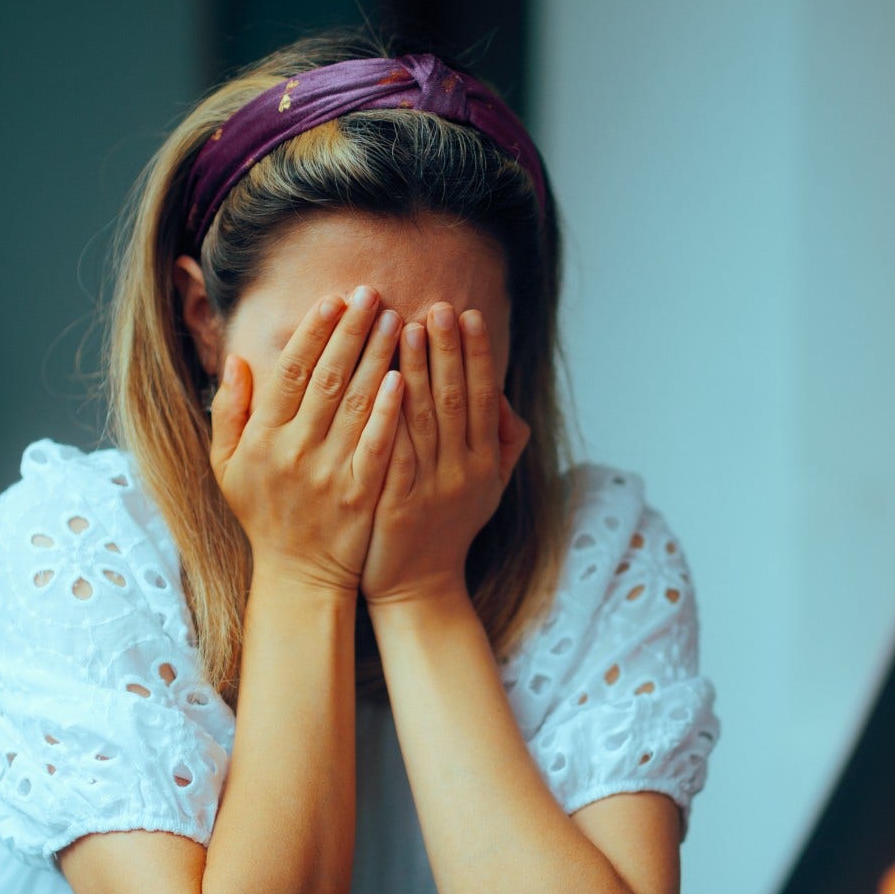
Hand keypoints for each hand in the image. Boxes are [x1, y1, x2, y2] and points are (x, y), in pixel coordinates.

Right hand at [210, 286, 403, 592]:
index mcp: (263, 439)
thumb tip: (237, 360)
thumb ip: (229, 412)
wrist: (298, 575)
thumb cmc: (263, 514)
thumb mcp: (227, 466)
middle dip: (351, 332)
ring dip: (377, 357)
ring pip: (357, 404)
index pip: (292, 373)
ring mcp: (330, 473)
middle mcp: (295, 451)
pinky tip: (403, 378)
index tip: (333, 299)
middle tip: (373, 294)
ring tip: (396, 319)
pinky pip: (377, 445)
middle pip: (328, 379)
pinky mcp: (361, 494)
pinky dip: (389, 411)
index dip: (313, 333)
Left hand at [360, 302, 527, 605]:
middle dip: (448, 349)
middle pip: (457, 399)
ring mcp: (430, 486)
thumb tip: (508, 399)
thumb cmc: (448, 529)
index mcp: (484, 461)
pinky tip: (386, 383)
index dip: (478, 354)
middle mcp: (462, 470)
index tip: (469, 314)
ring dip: (418, 368)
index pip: (484, 396)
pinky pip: (396, 450)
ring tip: (406, 326)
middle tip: (438, 306)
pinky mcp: (397, 501)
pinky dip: (394, 416)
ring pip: (426, 418)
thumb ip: (503, 445)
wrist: (419, 587)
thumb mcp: (488, 488)